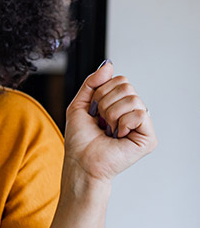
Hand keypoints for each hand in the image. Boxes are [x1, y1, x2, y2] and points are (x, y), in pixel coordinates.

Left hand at [64, 60, 156, 182]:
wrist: (80, 162)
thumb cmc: (79, 140)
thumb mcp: (79, 105)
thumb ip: (92, 83)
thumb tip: (108, 64)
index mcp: (120, 104)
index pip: (120, 80)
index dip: (101, 92)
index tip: (94, 111)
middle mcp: (133, 112)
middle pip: (127, 86)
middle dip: (105, 102)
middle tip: (101, 121)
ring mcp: (142, 125)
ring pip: (133, 99)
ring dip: (111, 114)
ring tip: (108, 129)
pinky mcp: (148, 137)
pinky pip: (140, 114)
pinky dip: (123, 123)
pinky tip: (118, 136)